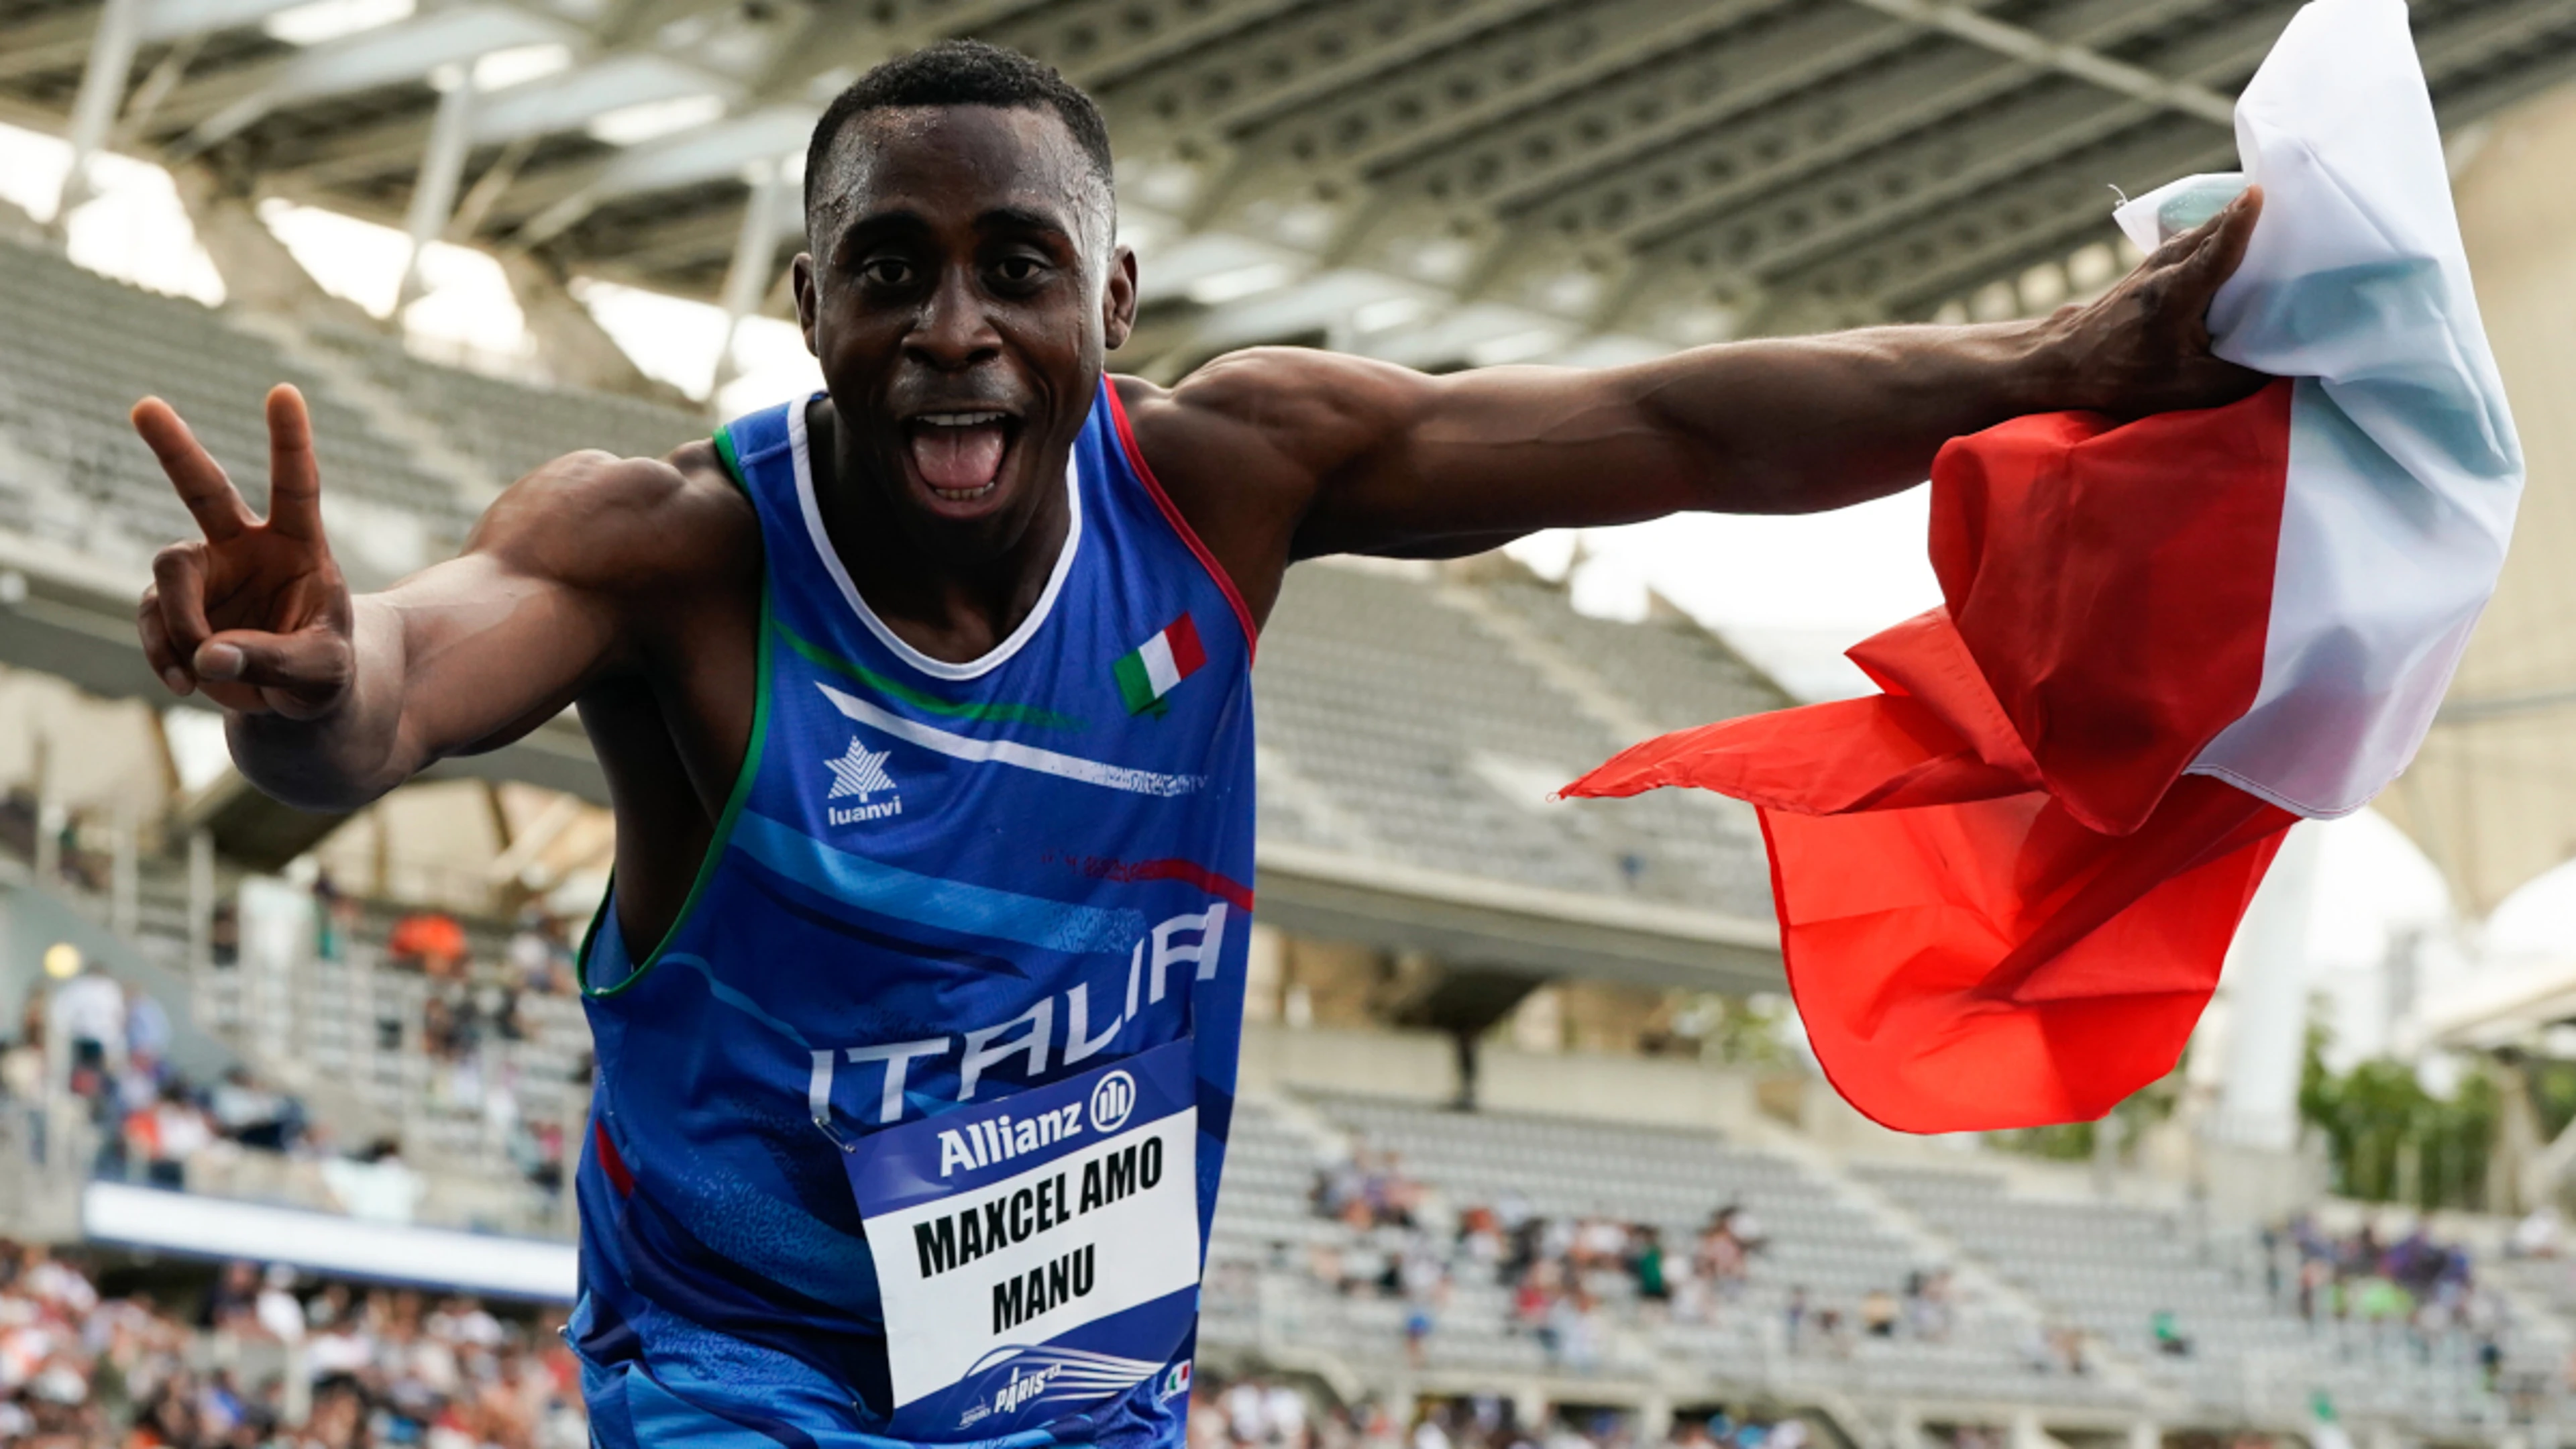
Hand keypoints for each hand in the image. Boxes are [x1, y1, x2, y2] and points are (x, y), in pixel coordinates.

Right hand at [132, 385, 354, 718]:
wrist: (296, 699)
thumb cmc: (324, 673)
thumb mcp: (322, 672)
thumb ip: (274, 661)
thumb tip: (208, 655)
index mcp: (300, 546)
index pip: (297, 486)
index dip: (290, 441)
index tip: (284, 392)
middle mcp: (246, 547)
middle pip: (204, 489)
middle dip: (174, 448)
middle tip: (145, 405)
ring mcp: (206, 573)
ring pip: (170, 572)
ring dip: (182, 623)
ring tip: (206, 669)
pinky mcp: (173, 606)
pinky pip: (152, 618)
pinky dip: (165, 654)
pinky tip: (185, 682)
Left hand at [2042, 185, 2267, 419]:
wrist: (2067, 362)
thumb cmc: (2123, 376)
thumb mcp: (2187, 389)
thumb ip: (2241, 377)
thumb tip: (2290, 365)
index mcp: (2175, 293)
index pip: (2214, 250)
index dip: (2239, 223)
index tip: (2260, 191)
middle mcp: (2166, 266)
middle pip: (2216, 229)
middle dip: (2255, 215)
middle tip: (2303, 204)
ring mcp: (2158, 261)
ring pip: (2207, 231)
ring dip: (2240, 222)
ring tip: (2285, 216)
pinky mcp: (2156, 264)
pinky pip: (2199, 239)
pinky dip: (2224, 234)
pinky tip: (2248, 238)